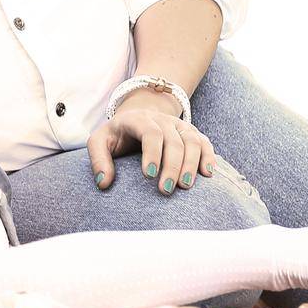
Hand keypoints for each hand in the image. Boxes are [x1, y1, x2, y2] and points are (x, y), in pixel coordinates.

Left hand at [86, 87, 216, 194]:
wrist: (137, 118)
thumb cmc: (117, 135)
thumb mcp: (100, 142)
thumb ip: (98, 160)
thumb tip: (103, 183)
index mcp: (138, 119)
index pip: (150, 132)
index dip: (152, 153)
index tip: (148, 176)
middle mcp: (161, 119)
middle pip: (173, 140)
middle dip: (172, 166)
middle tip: (166, 190)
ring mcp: (178, 125)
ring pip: (192, 140)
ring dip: (191, 164)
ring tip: (186, 186)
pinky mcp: (191, 132)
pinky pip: (204, 142)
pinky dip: (208, 156)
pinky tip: (207, 174)